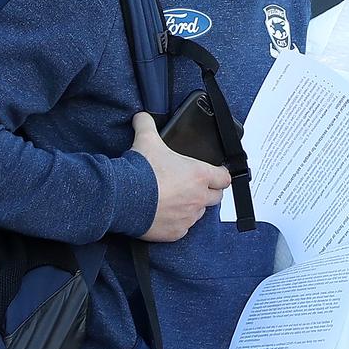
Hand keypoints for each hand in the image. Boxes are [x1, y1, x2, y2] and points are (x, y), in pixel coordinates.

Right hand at [129, 111, 231, 241]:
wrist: (124, 198)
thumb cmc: (140, 171)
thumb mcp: (146, 139)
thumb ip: (147, 124)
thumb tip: (142, 116)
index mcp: (199, 175)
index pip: (224, 178)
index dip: (220, 175)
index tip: (216, 174)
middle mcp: (198, 197)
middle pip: (215, 197)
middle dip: (208, 192)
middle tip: (193, 187)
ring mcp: (188, 217)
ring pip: (199, 214)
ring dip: (192, 207)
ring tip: (175, 200)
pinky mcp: (176, 232)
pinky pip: (183, 228)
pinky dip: (177, 222)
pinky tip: (165, 214)